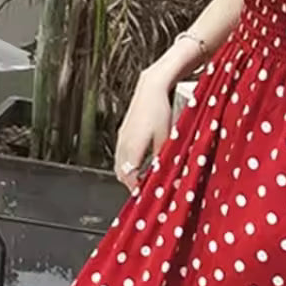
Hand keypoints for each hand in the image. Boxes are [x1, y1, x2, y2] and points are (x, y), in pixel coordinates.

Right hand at [114, 68, 172, 190]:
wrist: (150, 89)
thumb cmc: (160, 111)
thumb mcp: (166, 137)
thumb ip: (163, 157)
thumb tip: (165, 173)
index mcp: (132, 147)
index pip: (128, 176)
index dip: (135, 188)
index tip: (144, 195)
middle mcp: (123, 144)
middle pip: (121, 173)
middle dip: (131, 183)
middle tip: (144, 190)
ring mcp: (121, 138)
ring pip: (119, 164)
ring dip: (128, 174)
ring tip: (141, 179)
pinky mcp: (122, 133)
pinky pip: (120, 155)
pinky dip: (126, 163)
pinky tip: (138, 164)